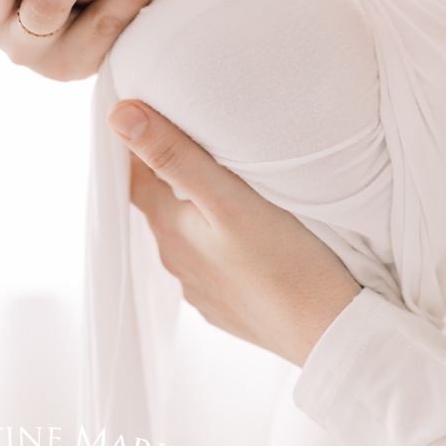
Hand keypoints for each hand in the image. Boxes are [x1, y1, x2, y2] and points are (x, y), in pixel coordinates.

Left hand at [110, 100, 359, 365]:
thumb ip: (177, 157)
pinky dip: (221, 246)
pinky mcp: (227, 306)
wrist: (324, 329)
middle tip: (197, 141)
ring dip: (198, 214)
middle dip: (172, 176)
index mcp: (170, 229)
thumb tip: (120, 116)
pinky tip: (247, 239)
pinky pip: (213, 266)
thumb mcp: (229, 197)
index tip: (153, 115)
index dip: (138, 147)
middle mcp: (176, 261)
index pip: (133, 178)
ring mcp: (200, 289)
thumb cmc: (283, 261)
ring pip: (189, 238)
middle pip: (162, 207)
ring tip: (226, 189)